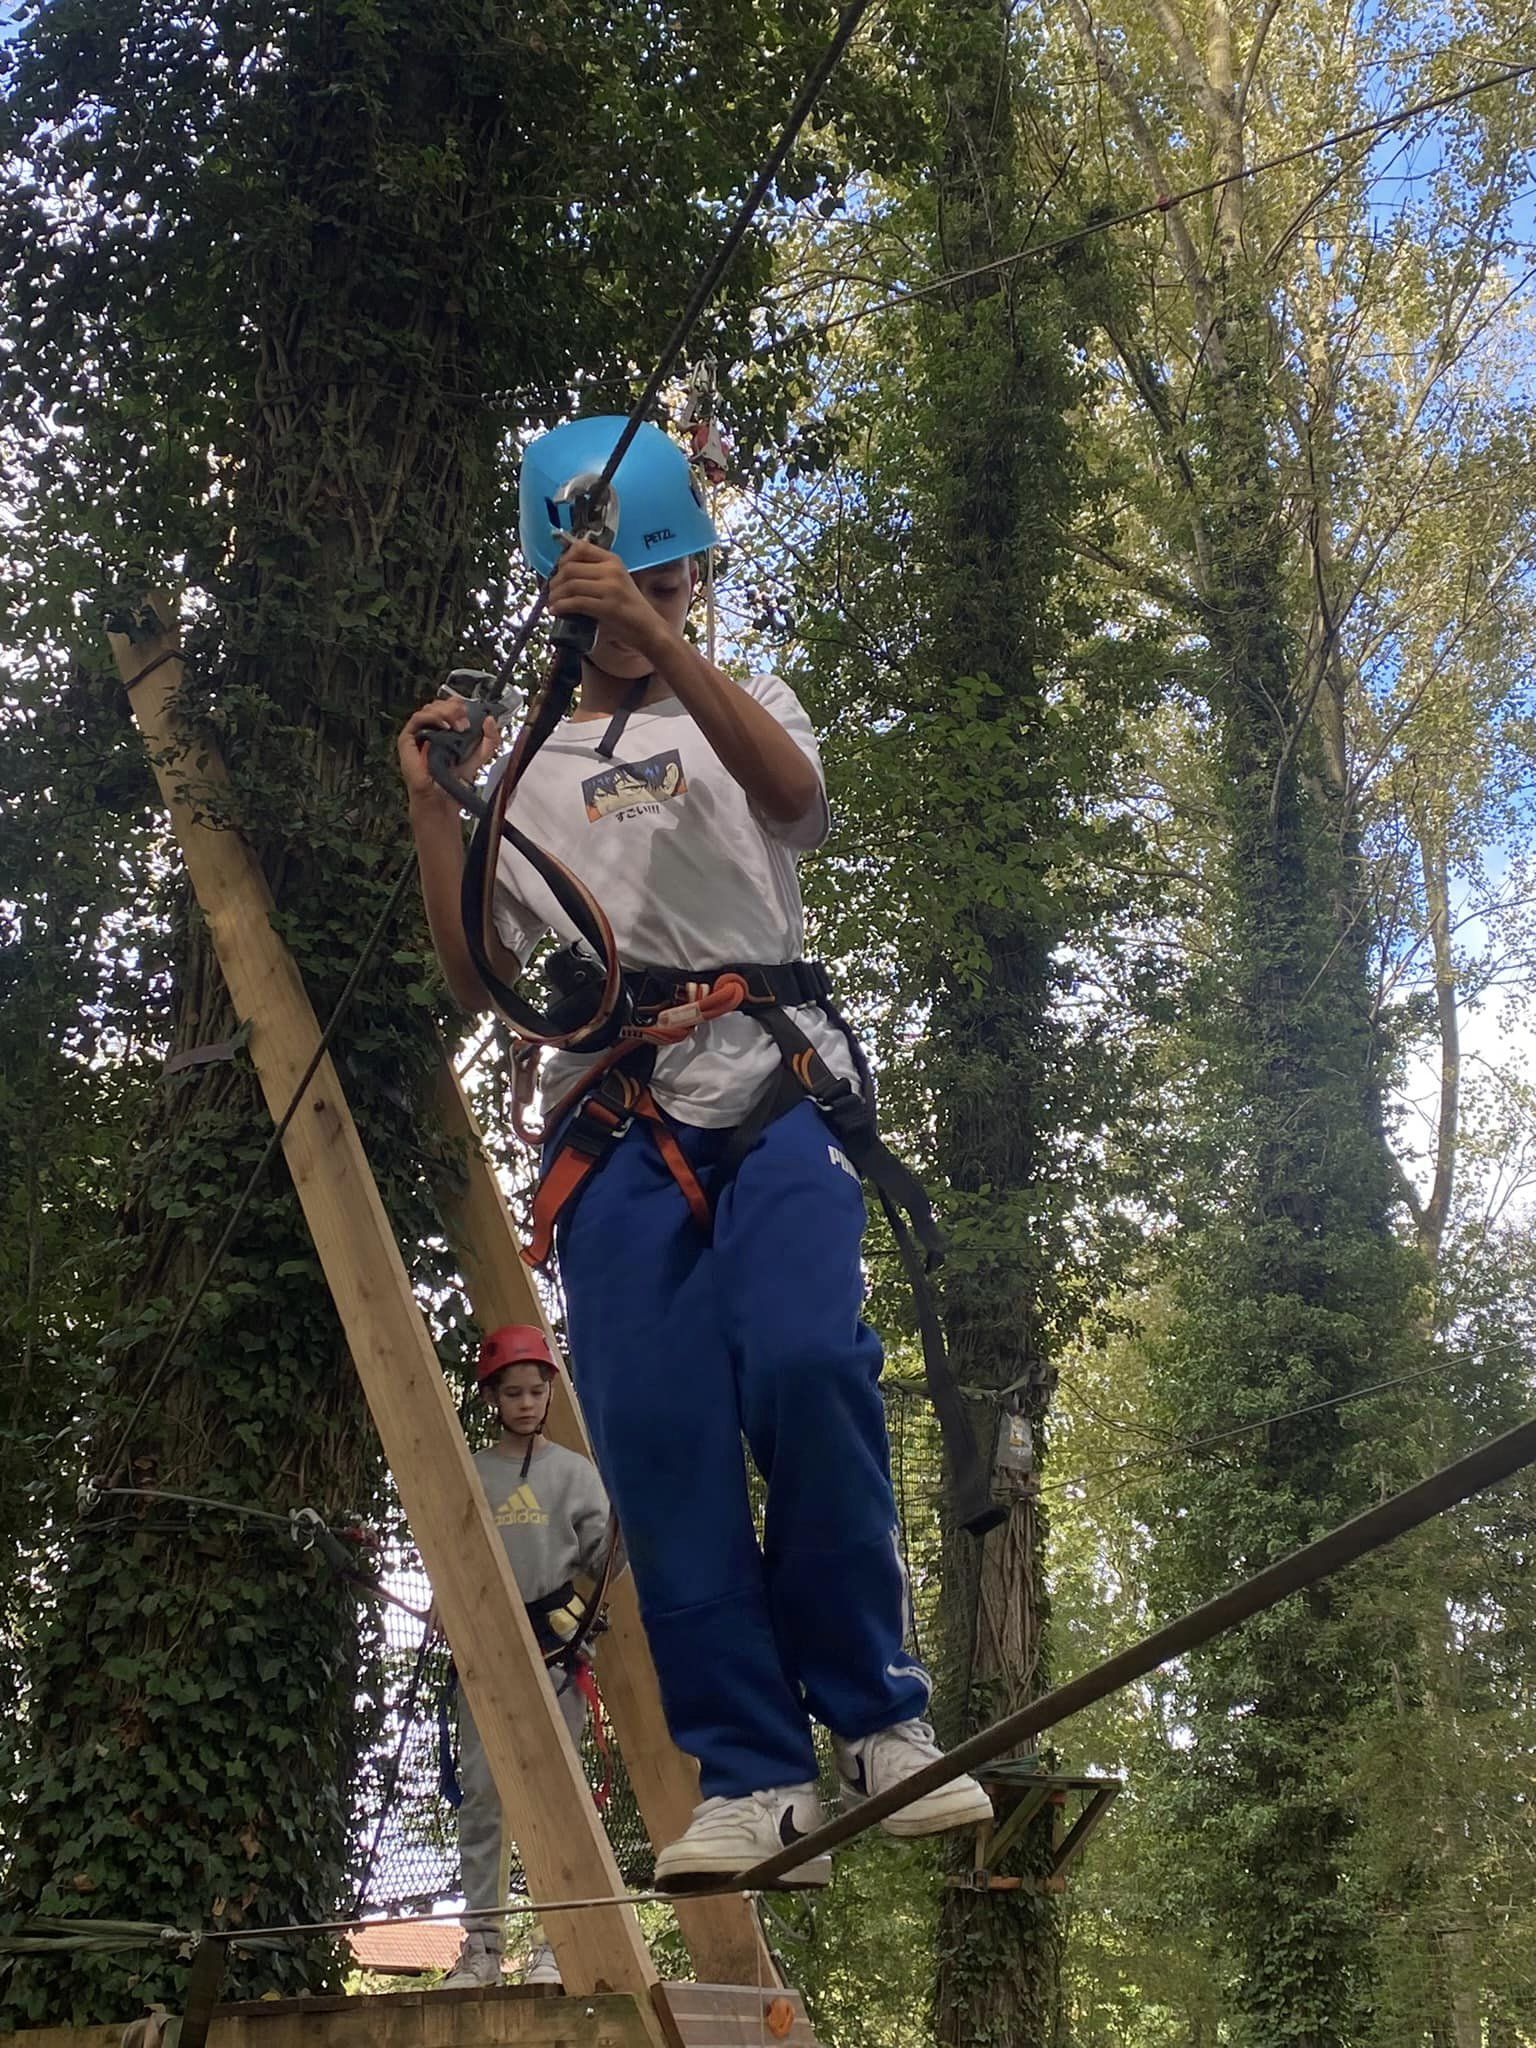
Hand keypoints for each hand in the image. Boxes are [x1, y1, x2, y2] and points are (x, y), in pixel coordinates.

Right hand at [397, 698, 498, 809]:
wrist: (442, 798)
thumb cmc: (455, 780)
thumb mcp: (480, 756)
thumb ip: (490, 739)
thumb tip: (490, 719)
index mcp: (447, 729)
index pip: (450, 706)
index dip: (459, 705)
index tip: (470, 714)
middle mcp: (432, 729)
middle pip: (440, 704)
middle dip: (454, 709)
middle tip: (465, 723)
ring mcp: (419, 733)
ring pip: (429, 708)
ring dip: (446, 712)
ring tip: (457, 726)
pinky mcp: (407, 739)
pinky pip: (417, 719)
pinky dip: (432, 717)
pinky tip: (444, 726)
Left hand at [547, 538, 669, 655]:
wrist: (648, 628)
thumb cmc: (629, 609)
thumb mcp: (615, 582)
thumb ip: (594, 574)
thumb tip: (563, 574)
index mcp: (613, 561)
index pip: (581, 547)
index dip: (563, 558)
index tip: (558, 571)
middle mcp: (612, 570)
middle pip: (570, 568)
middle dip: (555, 581)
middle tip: (551, 592)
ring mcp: (611, 588)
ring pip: (571, 584)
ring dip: (556, 595)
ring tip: (553, 603)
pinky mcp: (608, 606)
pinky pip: (576, 602)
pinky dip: (562, 607)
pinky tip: (557, 611)